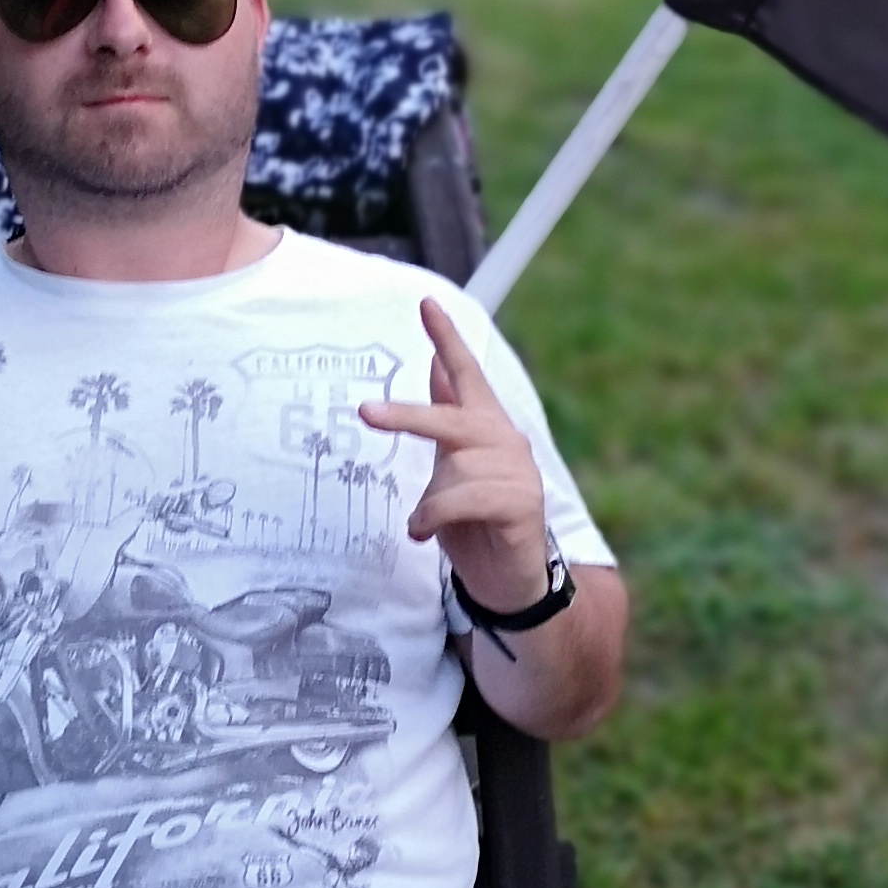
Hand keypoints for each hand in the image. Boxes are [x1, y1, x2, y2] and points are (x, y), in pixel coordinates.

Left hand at [357, 297, 551, 622]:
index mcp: (487, 429)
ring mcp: (518, 473)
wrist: (508, 582)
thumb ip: (448, 418)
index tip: (426, 305)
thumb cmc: (474, 523)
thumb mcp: (452, 468)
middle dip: (407, 416)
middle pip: (452, 418)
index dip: (447, 339)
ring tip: (425, 524)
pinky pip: (463, 498)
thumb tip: (432, 365)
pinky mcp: (522, 504)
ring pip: (453, 468)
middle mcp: (506, 442)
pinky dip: (435, 515)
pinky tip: (426, 531)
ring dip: (429, 500)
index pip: (466, 375)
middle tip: (366, 412)